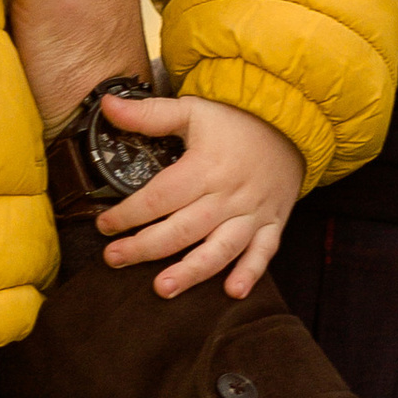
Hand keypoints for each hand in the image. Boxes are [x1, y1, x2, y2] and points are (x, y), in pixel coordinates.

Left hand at [96, 94, 305, 299]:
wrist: (292, 121)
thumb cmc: (237, 120)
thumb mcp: (192, 110)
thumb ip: (148, 114)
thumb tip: (108, 105)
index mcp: (205, 167)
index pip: (160, 196)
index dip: (129, 213)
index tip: (105, 225)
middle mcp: (228, 195)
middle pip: (183, 229)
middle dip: (146, 247)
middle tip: (115, 259)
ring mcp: (252, 213)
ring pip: (220, 248)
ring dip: (192, 271)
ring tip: (163, 288)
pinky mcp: (272, 223)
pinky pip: (263, 253)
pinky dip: (250, 273)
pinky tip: (233, 292)